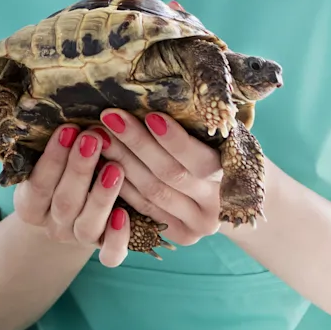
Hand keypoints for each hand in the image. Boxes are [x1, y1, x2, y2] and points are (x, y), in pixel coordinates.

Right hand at [10, 124, 137, 266]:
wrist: (65, 218)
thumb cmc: (58, 177)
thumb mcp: (45, 164)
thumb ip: (53, 147)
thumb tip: (65, 104)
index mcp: (31, 205)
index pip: (38, 183)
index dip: (53, 157)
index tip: (69, 127)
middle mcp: (53, 225)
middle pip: (64, 202)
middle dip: (79, 169)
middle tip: (94, 138)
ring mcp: (78, 239)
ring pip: (87, 226)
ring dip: (101, 196)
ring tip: (116, 167)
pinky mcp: (103, 250)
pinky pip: (110, 255)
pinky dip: (118, 238)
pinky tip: (126, 215)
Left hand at [97, 109, 226, 246]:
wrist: (230, 196)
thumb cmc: (218, 152)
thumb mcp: (218, 138)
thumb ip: (199, 126)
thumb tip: (161, 93)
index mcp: (233, 178)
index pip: (199, 160)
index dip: (175, 139)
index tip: (151, 115)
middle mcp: (215, 207)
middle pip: (169, 175)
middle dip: (137, 143)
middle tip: (110, 117)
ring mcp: (197, 227)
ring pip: (151, 192)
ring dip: (121, 161)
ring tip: (98, 135)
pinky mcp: (179, 236)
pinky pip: (143, 209)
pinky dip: (121, 185)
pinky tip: (102, 162)